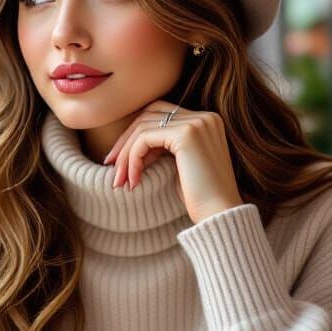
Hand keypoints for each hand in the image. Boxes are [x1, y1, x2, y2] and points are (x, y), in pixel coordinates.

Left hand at [103, 103, 243, 223]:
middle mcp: (204, 116)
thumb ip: (163, 148)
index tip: (120, 160)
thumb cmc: (200, 198)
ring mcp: (196, 123)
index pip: (160, 115)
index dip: (137, 135)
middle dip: (126, 140)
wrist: (220, 216)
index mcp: (206, 121)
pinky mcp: (186, 135)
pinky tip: (133, 180)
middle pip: (149, 115)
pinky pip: (144, 139)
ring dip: (126, 154)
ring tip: (119, 180)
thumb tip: (132, 145)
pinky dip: (133, 159)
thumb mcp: (180, 165)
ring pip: (143, 127)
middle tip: (111, 166)